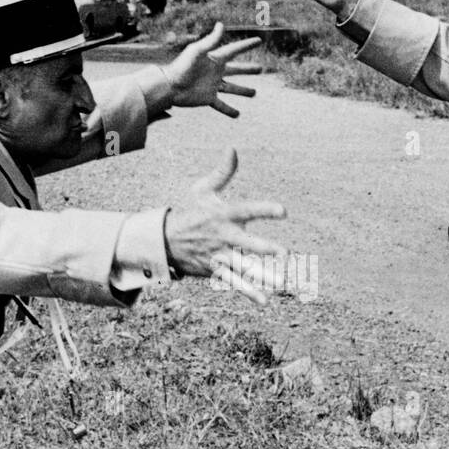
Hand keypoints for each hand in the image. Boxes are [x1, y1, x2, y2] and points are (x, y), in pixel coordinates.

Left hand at [165, 22, 261, 117]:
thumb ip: (211, 40)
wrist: (170, 87)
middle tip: (261, 69)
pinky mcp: (208, 98)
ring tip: (254, 93)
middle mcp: (216, 72)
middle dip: (248, 70)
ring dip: (243, 91)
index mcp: (215, 59)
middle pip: (236, 70)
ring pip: (232, 88)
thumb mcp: (197, 51)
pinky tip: (238, 115)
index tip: (259, 41)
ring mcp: (213, 86)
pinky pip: (221, 105)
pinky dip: (229, 111)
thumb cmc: (182, 66)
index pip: (234, 50)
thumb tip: (221, 25)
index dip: (246, 45)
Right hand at [165, 147, 287, 305]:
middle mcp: (223, 236)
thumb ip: (223, 172)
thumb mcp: (203, 190)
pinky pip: (233, 282)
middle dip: (264, 249)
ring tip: (280, 282)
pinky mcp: (215, 270)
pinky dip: (248, 292)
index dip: (265, 210)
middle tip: (284, 253)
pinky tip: (264, 300)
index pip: (247, 210)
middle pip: (247, 243)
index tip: (283, 211)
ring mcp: (219, 255)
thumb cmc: (191, 212)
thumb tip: (232, 148)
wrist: (164, 240)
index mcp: (224, 215)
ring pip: (243, 267)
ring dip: (261, 275)